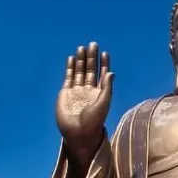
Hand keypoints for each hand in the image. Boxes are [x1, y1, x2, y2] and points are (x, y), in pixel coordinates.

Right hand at [55, 42, 113, 167]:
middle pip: (91, 70)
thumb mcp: (103, 103)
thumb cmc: (94, 121)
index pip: (102, 74)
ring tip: (82, 48)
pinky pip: (68, 78)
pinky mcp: (66, 93)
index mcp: (100, 93)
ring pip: (79, 72)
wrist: (78, 133)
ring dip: (81, 61)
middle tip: (93, 44)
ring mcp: (77, 91)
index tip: (105, 52)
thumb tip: (111, 72)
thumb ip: (107, 87)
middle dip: (92, 58)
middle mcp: (89, 91)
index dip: (104, 63)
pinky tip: (71, 59)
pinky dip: (70, 68)